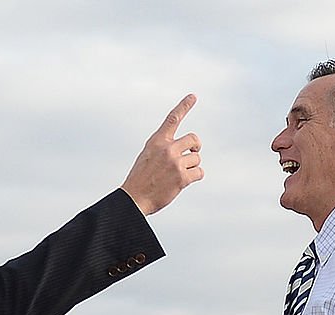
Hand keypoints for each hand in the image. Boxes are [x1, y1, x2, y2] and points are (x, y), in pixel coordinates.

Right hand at [121, 94, 202, 215]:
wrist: (134, 198)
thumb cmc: (140, 179)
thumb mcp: (147, 156)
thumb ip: (163, 148)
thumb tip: (184, 149)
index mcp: (156, 141)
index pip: (172, 119)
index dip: (184, 106)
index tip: (193, 96)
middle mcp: (167, 149)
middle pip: (194, 139)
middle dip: (196, 147)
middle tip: (193, 153)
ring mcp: (175, 163)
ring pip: (197, 159)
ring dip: (192, 166)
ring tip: (179, 174)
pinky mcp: (182, 178)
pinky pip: (199, 172)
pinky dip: (195, 177)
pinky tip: (185, 182)